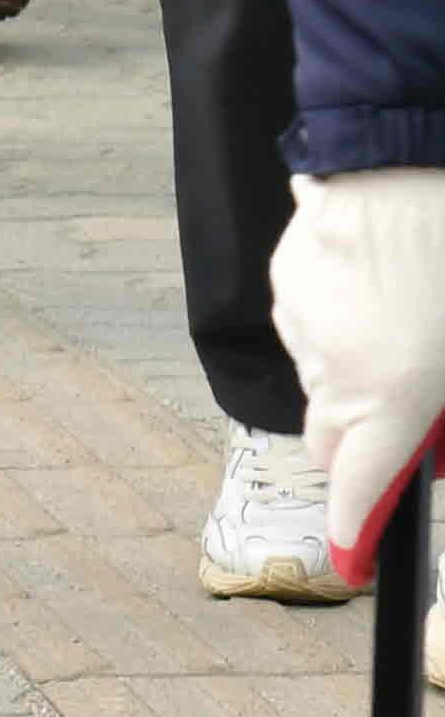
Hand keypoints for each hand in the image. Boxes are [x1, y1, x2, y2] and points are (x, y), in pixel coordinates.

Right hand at [276, 169, 444, 583]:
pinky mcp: (287, 280)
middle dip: (368, 436)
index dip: (357, 531)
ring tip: (411, 315)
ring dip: (360, 369)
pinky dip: (342, 322)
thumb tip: (435, 447)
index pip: (361, 487)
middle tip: (419, 403)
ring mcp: (302, 324)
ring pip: (326, 376)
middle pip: (335, 437)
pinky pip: (311, 324)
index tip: (352, 562)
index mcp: (392, 396)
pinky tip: (381, 281)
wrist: (406, 153)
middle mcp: (334, 371)